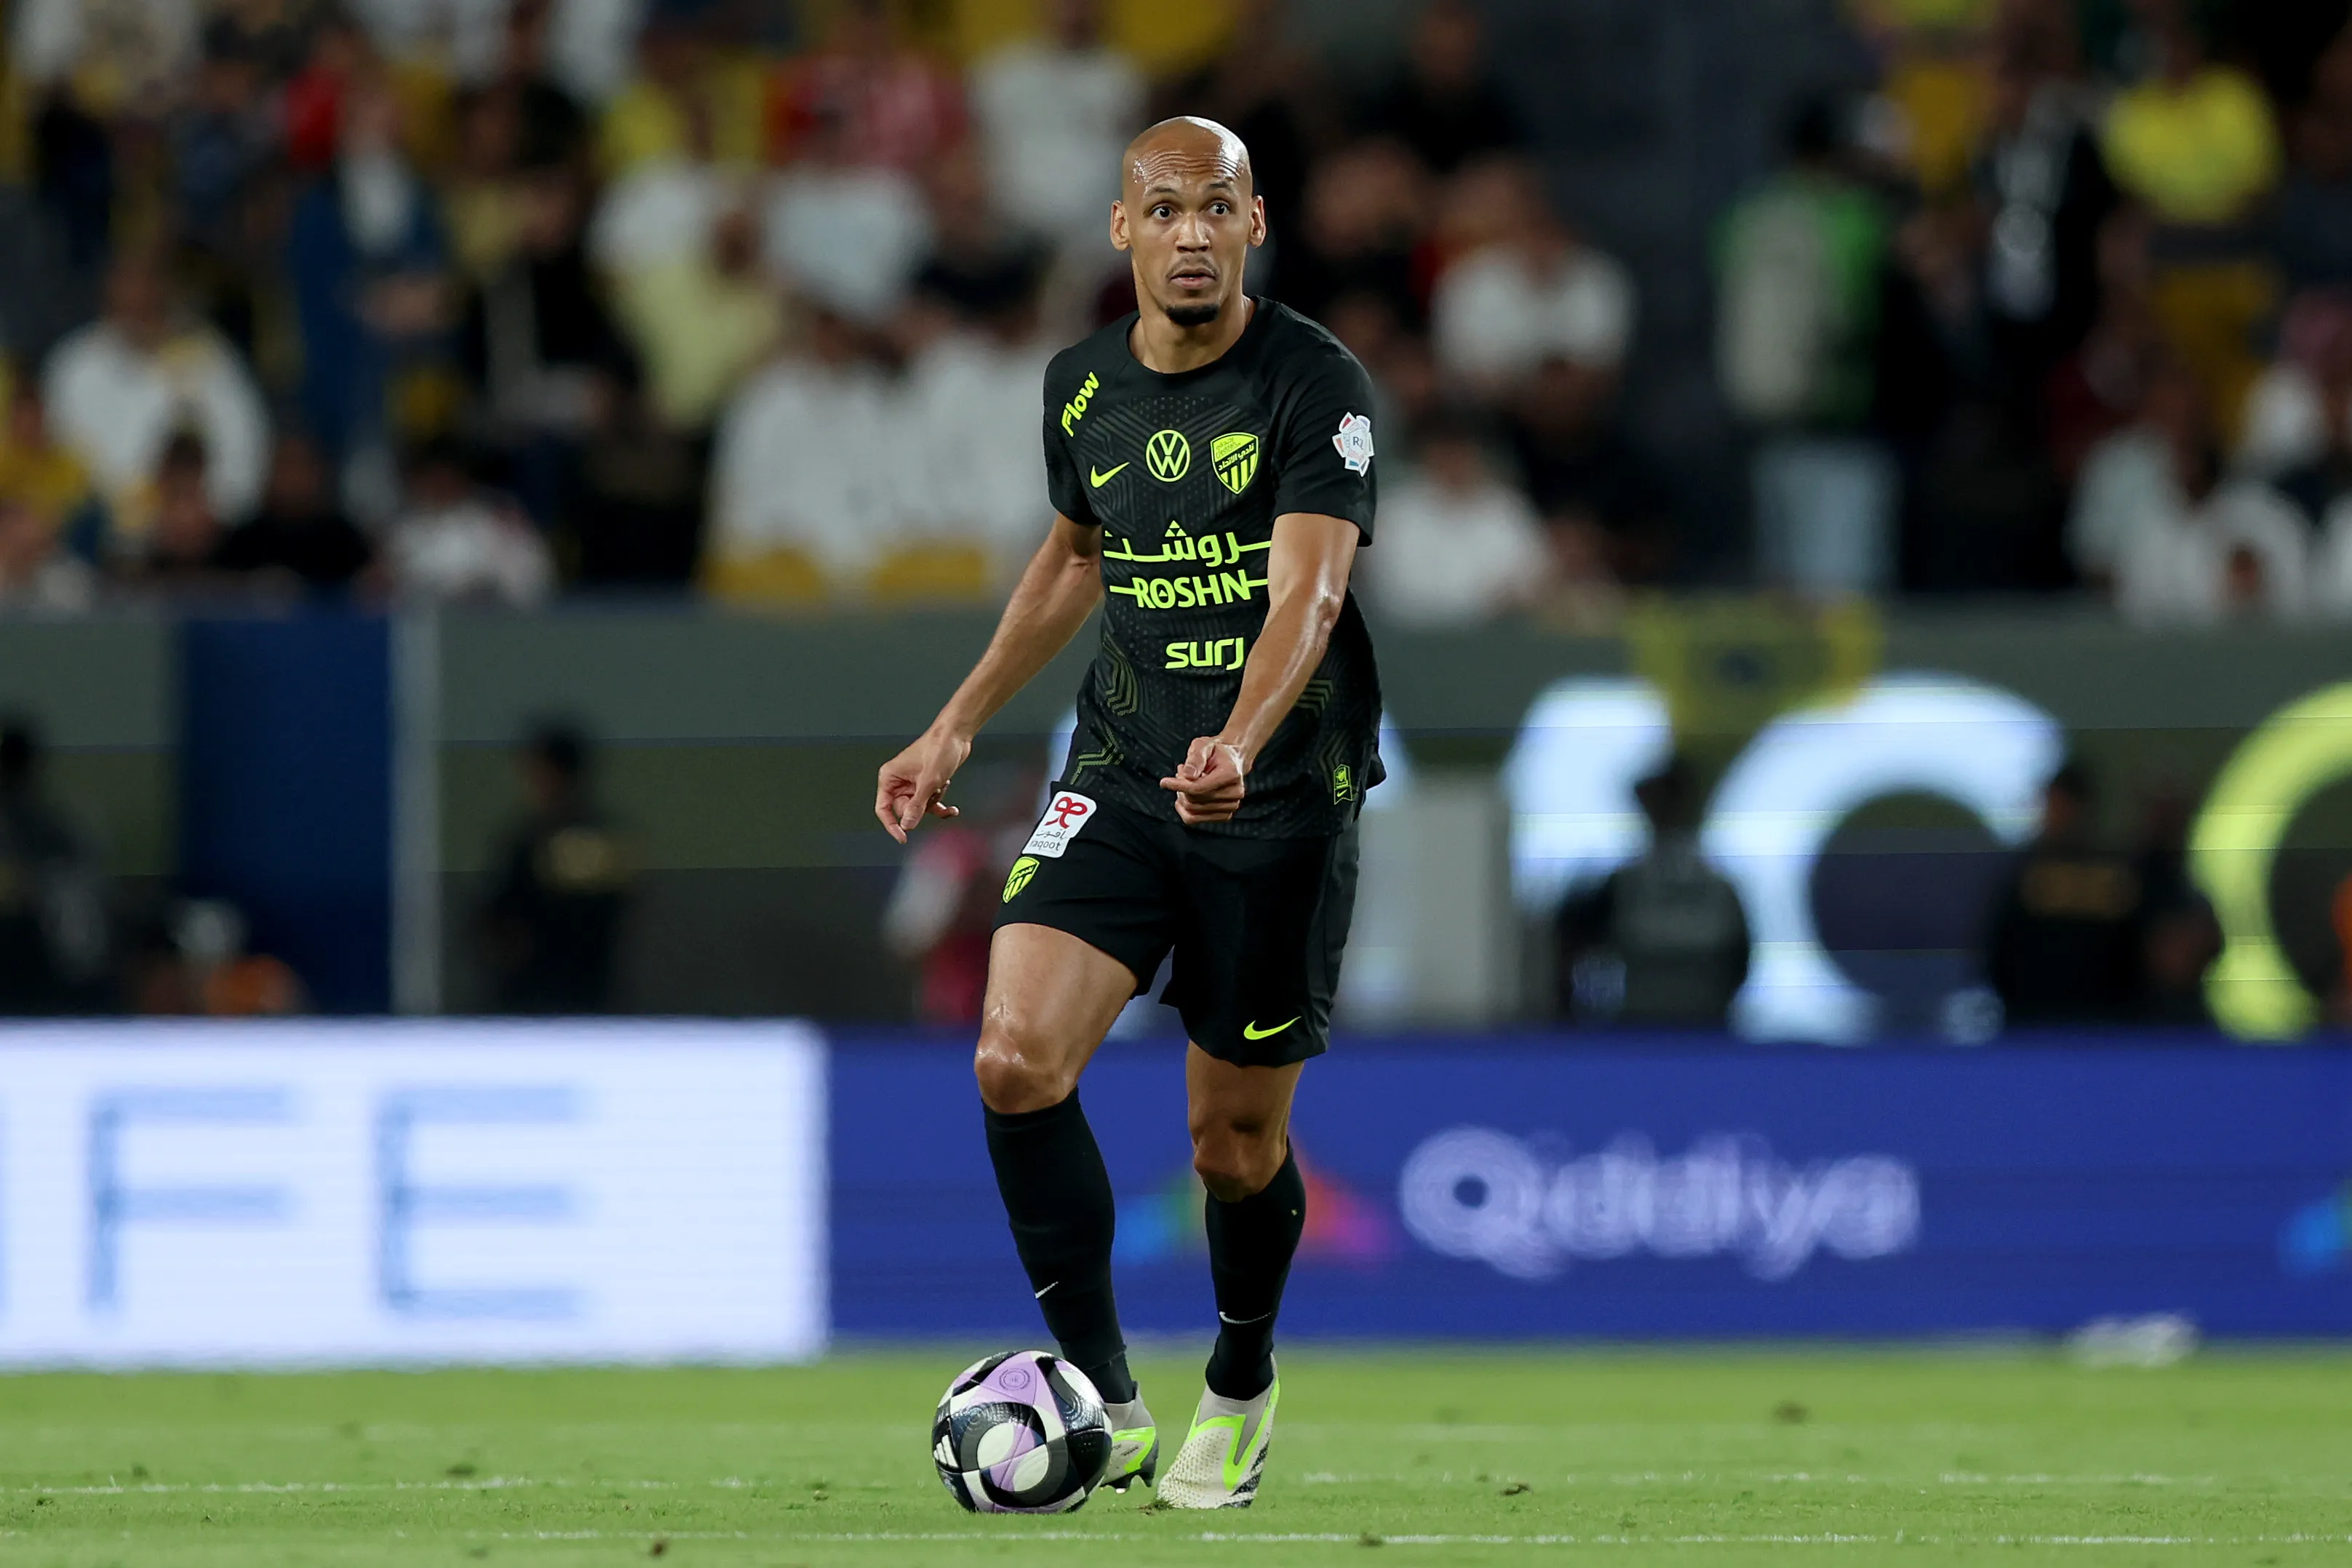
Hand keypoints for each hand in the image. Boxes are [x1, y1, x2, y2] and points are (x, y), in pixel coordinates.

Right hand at [875, 728, 971, 843]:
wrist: (956, 735)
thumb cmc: (938, 749)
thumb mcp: (928, 782)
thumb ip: (917, 806)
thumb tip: (907, 825)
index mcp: (890, 777)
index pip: (883, 808)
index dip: (892, 825)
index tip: (903, 837)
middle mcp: (899, 781)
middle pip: (904, 810)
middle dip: (921, 807)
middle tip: (931, 795)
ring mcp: (913, 784)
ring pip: (920, 809)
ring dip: (934, 803)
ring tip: (942, 785)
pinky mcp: (927, 784)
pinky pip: (930, 804)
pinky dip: (941, 806)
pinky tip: (952, 809)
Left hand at [1160, 736, 1248, 825]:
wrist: (1231, 759)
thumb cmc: (1215, 751)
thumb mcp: (1202, 745)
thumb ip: (1195, 758)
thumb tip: (1187, 775)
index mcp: (1231, 773)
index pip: (1199, 788)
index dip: (1178, 786)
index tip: (1164, 782)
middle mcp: (1235, 792)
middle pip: (1194, 801)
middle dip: (1181, 789)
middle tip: (1180, 773)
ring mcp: (1231, 805)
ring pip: (1193, 812)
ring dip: (1183, 797)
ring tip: (1185, 781)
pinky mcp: (1225, 815)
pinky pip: (1195, 819)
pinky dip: (1185, 808)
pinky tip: (1186, 794)